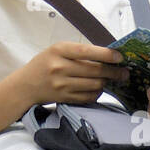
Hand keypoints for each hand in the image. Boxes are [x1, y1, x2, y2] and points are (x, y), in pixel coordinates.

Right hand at [4, 41, 128, 106]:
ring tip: (112, 79)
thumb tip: (107, 55)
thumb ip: (78, 52)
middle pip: (94, 71)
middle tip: (124, 72)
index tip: (119, 57)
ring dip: (106, 82)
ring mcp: (62, 85)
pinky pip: (88, 97)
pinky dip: (97, 93)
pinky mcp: (65, 98)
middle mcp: (60, 67)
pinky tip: (99, 88)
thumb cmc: (44, 64)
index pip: (87, 51)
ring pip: (94, 85)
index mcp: (59, 51)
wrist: (25, 85)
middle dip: (114, 72)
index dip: (106, 54)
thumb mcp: (56, 51)